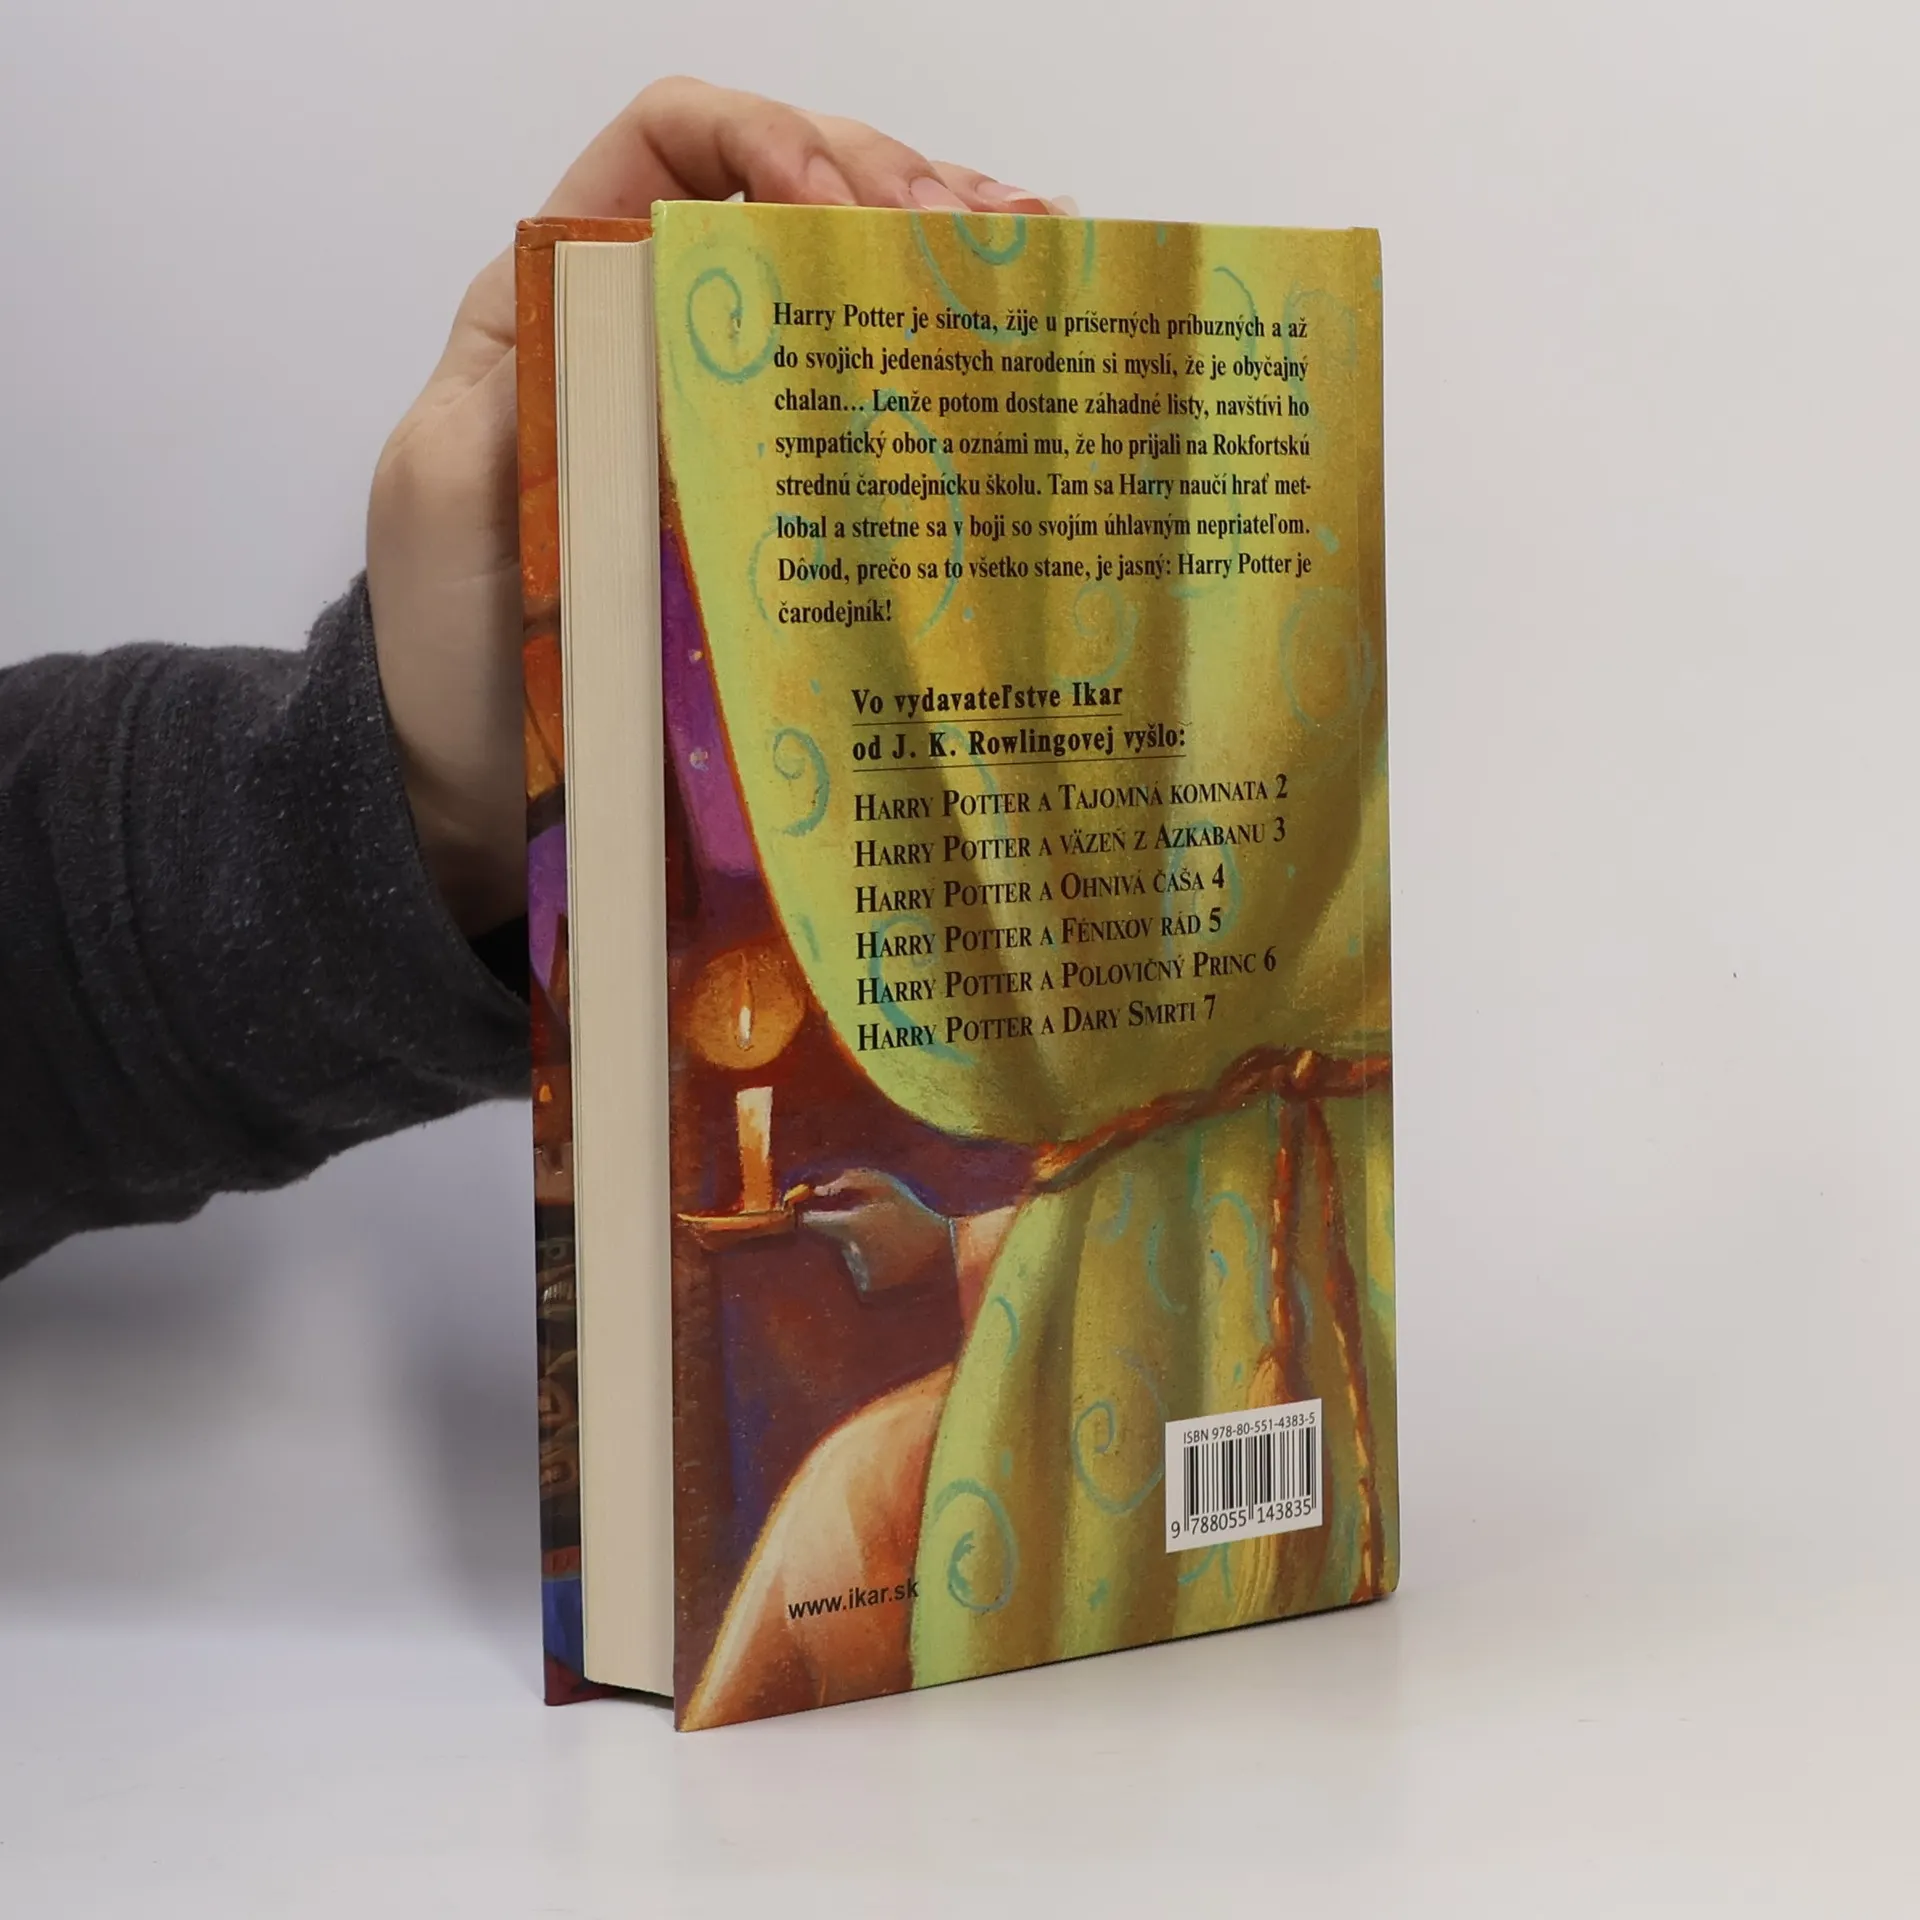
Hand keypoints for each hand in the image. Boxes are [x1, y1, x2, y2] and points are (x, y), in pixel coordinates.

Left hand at [366, 77, 1058, 933]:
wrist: (483, 770)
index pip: (674, 146)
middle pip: (793, 194)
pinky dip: (950, 352)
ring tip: (1033, 256)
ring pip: (850, 283)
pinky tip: (1019, 337)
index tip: (831, 208)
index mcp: (573, 296)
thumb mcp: (450, 487)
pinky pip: (873, 402)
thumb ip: (527, 378)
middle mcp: (668, 331)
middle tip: (976, 241)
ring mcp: (738, 413)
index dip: (763, 140)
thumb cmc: (450, 631)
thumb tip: (656, 297)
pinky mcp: (788, 500)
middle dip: (891, 188)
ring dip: (948, 251)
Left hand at [795, 1169, 956, 1299]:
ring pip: (844, 1257)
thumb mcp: (884, 1185)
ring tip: (887, 1244)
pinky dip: (867, 1267)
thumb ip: (847, 1180)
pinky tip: (890, 1262)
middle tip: (869, 1226)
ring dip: (857, 1248)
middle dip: (839, 1230)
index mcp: (852, 1226)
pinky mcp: (867, 1292)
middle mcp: (850, 1253)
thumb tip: (816, 1191)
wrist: (945, 1253)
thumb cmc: (912, 1213)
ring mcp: (857, 1275)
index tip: (798, 1212)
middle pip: (828, 1240)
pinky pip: (855, 1274)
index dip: (802, 1216)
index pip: (808, 1223)